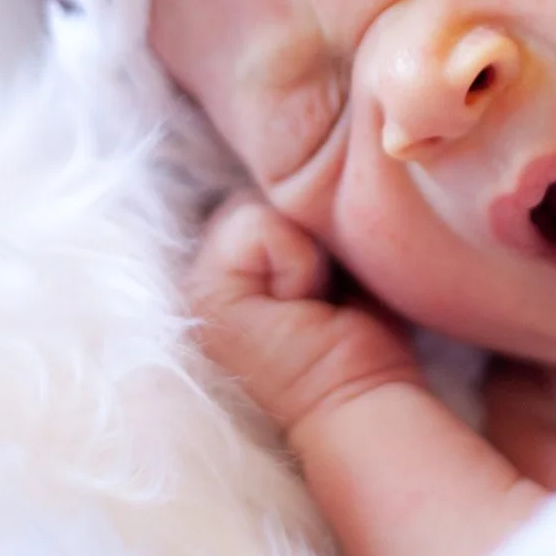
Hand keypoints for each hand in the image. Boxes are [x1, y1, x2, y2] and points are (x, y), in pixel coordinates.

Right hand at [183, 192, 424, 434]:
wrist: (360, 400)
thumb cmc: (360, 333)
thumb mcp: (331, 257)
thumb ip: (303, 214)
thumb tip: (312, 154)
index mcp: (226, 263)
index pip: (260, 190)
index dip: (305, 222)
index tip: (325, 279)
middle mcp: (199, 271)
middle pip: (257, 190)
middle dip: (303, 229)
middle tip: (323, 289)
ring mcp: (194, 284)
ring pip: (255, 202)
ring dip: (303, 247)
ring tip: (314, 296)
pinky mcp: (204, 294)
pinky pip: (258, 226)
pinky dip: (297, 262)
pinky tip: (305, 305)